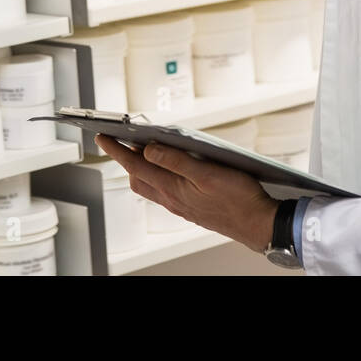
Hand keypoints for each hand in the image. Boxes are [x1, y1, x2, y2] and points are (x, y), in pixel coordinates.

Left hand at [95, 134, 279, 252]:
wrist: (258, 224)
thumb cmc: (239, 199)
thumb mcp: (207, 172)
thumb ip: (175, 161)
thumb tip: (148, 151)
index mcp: (173, 188)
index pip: (135, 166)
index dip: (116, 150)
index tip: (102, 136)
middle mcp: (172, 199)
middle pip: (137, 178)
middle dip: (125, 159)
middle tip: (119, 140)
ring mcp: (181, 205)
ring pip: (150, 186)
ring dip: (141, 169)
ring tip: (142, 150)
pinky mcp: (191, 208)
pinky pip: (164, 192)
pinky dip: (157, 177)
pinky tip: (168, 169)